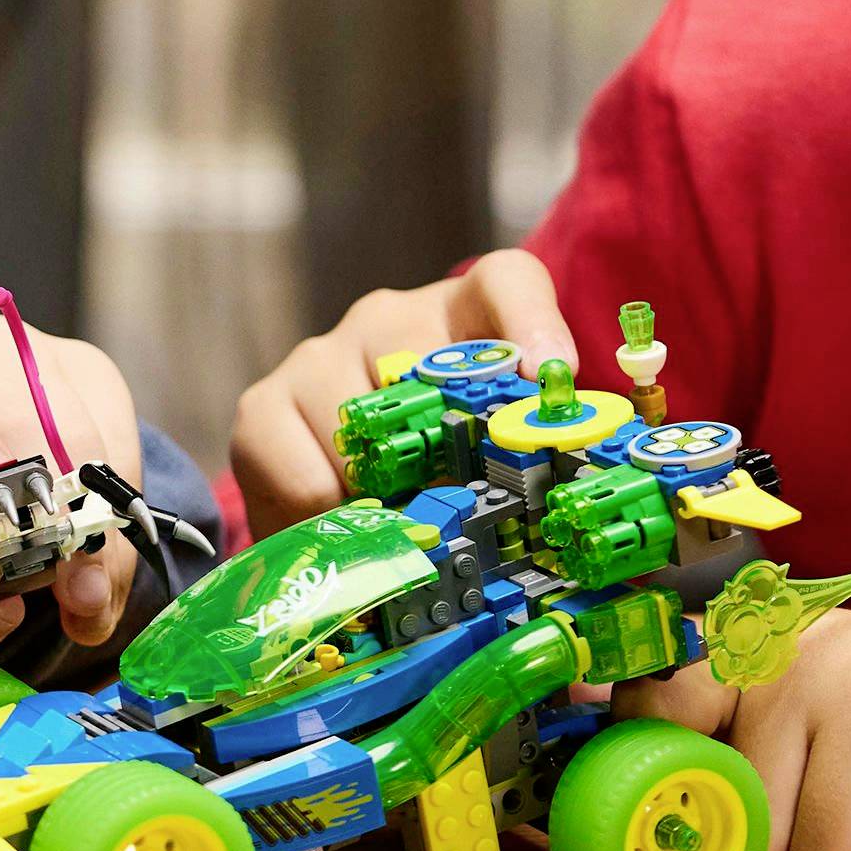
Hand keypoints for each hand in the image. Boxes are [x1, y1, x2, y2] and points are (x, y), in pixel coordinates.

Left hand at [0, 320, 142, 656]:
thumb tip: (2, 612)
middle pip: (9, 403)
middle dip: (48, 499)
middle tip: (71, 586)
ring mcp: (21, 353)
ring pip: (72, 420)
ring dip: (92, 512)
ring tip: (91, 593)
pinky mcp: (81, 368)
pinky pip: (113, 427)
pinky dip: (116, 497)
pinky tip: (104, 550)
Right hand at [230, 249, 575, 537]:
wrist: (336, 489)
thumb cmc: (437, 473)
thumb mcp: (497, 464)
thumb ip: (536, 481)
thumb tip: (586, 568)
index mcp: (466, 317)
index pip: (506, 282)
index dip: (531, 321)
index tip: (551, 373)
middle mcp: (389, 320)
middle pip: (426, 369)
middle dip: (450, 454)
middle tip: (469, 519)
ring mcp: (320, 354)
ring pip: (360, 430)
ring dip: (385, 500)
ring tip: (400, 537)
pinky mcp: (263, 404)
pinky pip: (305, 476)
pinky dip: (329, 522)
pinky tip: (343, 534)